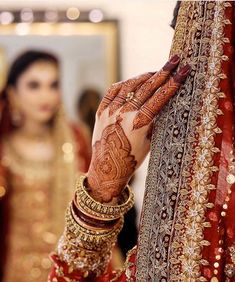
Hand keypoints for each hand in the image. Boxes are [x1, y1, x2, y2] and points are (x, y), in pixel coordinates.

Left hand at [86, 55, 189, 201]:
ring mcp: (110, 111)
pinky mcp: (101, 111)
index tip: (184, 70)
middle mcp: (124, 114)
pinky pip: (113, 91)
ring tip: (156, 72)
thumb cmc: (131, 159)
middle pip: (147, 87)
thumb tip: (161, 103)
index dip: (174, 82)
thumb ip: (154, 121)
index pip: (160, 97)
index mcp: (139, 123)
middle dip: (163, 71)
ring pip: (130, 85)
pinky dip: (125, 84)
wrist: (107, 168)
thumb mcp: (149, 142)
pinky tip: (134, 81)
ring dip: (145, 76)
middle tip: (175, 59)